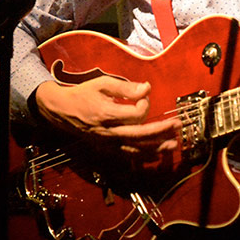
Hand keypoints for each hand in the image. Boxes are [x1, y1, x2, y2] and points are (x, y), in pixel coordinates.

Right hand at [34, 77, 179, 154]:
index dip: (145, 103)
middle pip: (139, 135)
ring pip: (135, 149)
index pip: (135, 115)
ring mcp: (107, 143)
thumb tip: (147, 88)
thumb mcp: (102, 84)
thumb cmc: (84, 94)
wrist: (62, 111)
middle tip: (177, 125)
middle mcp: (108, 132)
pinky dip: (143, 156)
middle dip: (161, 130)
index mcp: (106, 114)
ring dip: (156, 147)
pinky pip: (128, 155)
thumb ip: (125, 87)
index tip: (143, 94)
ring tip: (173, 144)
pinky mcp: (106, 149)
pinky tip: (156, 154)